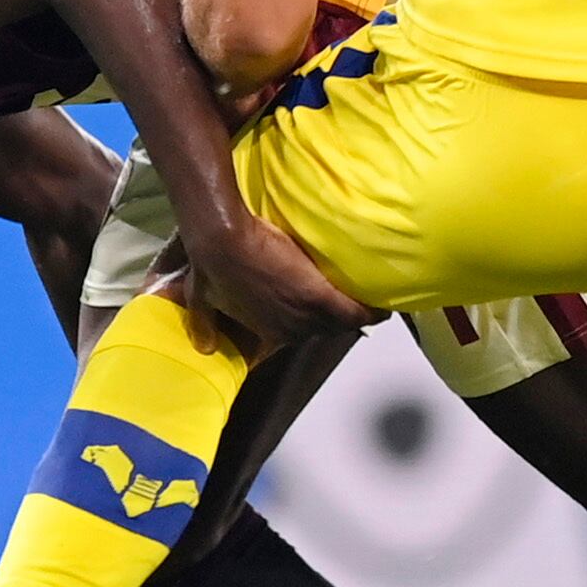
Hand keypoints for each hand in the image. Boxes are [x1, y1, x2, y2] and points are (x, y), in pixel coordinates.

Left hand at [180, 210, 379, 351]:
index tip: (322, 312)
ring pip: (342, 323)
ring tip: (373, 300)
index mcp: (266, 332)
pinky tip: (385, 304)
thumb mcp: (201, 298)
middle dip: (337, 318)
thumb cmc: (211, 264)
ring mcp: (304, 315)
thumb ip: (204, 323)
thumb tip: (204, 347)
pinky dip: (371, 310)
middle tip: (350, 300)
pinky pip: (355, 312)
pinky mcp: (319, 296)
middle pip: (325, 330)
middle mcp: (289, 331)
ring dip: (357, 314)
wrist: (223, 239)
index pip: (298, 335)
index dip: (312, 323)